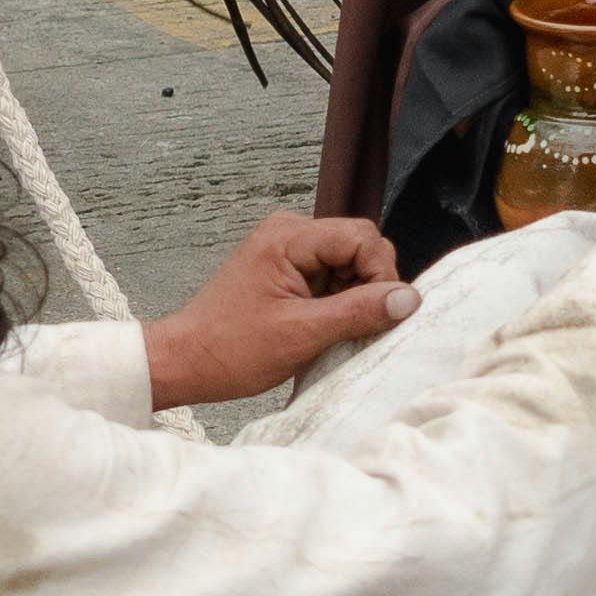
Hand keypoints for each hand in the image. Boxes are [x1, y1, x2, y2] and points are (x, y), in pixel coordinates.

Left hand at [142, 207, 414, 410]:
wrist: (186, 362)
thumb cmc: (232, 349)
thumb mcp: (303, 334)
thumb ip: (359, 311)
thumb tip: (410, 299)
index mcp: (289, 237)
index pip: (362, 237)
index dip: (380, 274)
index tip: (378, 314)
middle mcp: (289, 233)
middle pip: (359, 244)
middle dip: (370, 284)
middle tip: (358, 324)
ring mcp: (286, 250)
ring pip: (348, 262)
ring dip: (354, 295)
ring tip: (336, 329)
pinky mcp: (285, 269)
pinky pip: (331, 275)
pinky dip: (338, 300)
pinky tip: (326, 326)